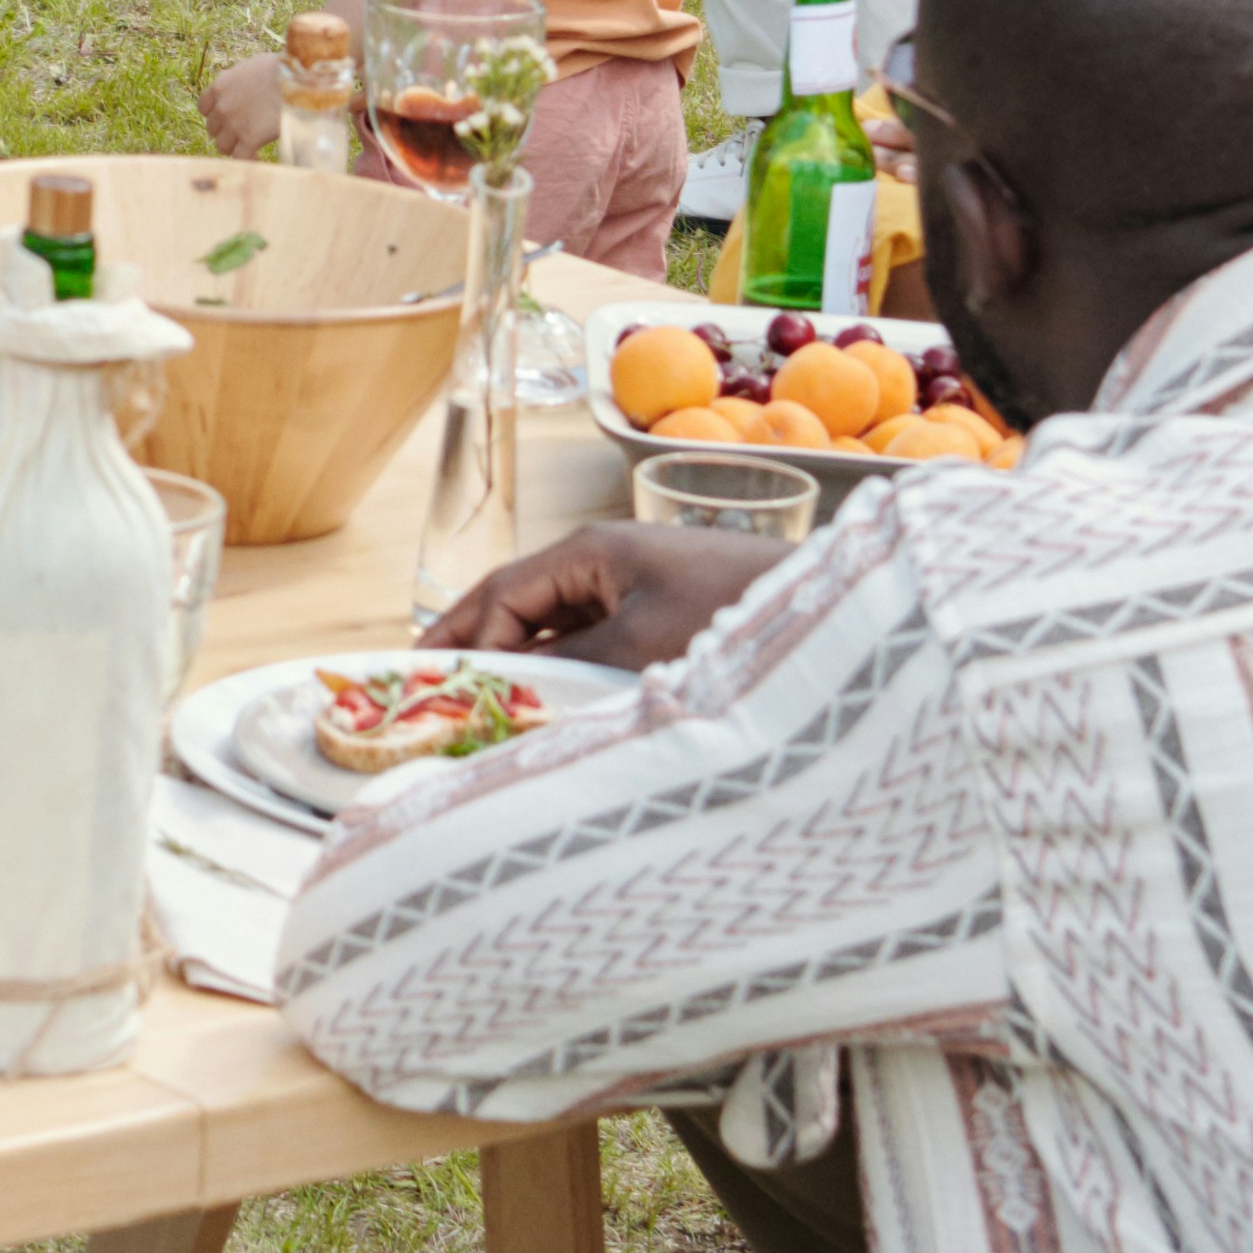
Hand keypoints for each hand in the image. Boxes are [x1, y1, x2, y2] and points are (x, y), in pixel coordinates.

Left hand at [193, 54, 299, 159]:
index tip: (226, 118)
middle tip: (243, 132)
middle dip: (226, 131)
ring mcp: (234, 124)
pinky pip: (240, 157)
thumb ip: (238, 82)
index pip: (204, 108)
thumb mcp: (250, 68)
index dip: (215, 114)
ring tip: (251, 146)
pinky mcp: (250, 138)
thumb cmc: (280, 70)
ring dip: (235, 147)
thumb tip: (241, 89)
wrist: (296, 80)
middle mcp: (222, 106)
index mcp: (219, 86)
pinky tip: (258, 156)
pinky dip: (248, 160)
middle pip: (213, 128)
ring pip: (222, 146)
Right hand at [418, 519, 785, 670]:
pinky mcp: (663, 615)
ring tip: (484, 701)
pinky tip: (555, 701)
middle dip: (477, 644)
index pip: (502, 593)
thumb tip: (510, 686)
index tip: (437, 684)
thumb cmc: (728, 615)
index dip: (464, 638)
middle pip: (522, 605)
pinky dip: (567, 668)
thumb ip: (566, 664)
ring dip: (523, 661)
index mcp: (589, 551)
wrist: (823, 613)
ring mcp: (635, 588)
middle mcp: (605, 562)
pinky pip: (595, 640)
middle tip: (429, 684)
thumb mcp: (637, 646)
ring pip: (558, 626)